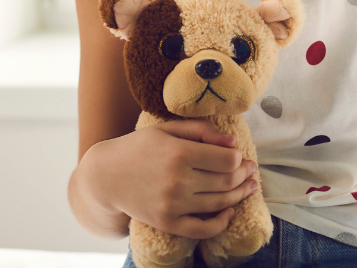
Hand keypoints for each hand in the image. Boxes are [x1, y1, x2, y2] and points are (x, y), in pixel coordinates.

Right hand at [88, 119, 258, 239]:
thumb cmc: (140, 147)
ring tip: (249, 187)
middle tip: (251, 170)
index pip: (227, 160)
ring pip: (219, 203)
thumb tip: (234, 144)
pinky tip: (229, 212)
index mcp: (180, 153)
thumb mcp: (169, 128)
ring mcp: (172, 205)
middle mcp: (178, 181)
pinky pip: (201, 229)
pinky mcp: (166, 223)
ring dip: (240, 195)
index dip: (239, 158)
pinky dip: (221, 223)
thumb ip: (203, 131)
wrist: (105, 177)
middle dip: (245, 175)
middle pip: (227, 181)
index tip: (240, 155)